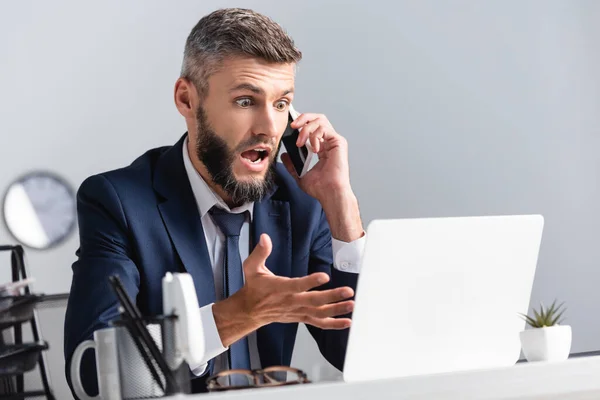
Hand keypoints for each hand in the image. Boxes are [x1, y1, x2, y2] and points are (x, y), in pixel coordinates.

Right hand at [212, 234, 354, 346]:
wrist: (250, 311)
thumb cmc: (254, 287)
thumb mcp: (251, 268)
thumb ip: (260, 252)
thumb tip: (264, 237)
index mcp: (280, 288)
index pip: (297, 285)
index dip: (310, 281)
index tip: (325, 276)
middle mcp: (291, 302)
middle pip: (314, 301)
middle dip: (332, 297)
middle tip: (348, 292)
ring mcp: (297, 311)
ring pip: (319, 313)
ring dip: (337, 310)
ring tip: (351, 304)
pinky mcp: (301, 317)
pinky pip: (318, 323)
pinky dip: (333, 324)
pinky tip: (347, 321)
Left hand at [281, 113, 349, 200]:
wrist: (329, 194)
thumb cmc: (320, 188)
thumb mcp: (300, 175)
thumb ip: (292, 165)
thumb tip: (285, 155)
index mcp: (322, 148)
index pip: (313, 127)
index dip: (302, 122)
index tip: (290, 126)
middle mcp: (329, 142)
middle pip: (318, 118)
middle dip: (303, 118)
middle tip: (292, 126)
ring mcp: (335, 141)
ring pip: (320, 120)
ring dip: (306, 129)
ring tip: (300, 143)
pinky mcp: (339, 142)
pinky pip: (324, 129)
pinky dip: (315, 136)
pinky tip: (313, 149)